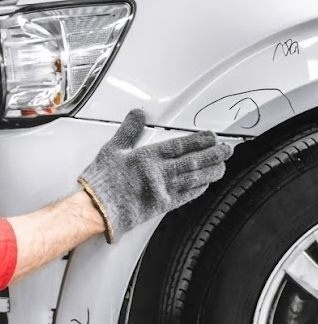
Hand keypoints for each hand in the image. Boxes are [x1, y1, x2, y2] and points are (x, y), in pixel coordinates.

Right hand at [78, 109, 232, 242]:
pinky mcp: (161, 205)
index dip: (199, 141)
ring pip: (194, 179)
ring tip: (222, 166)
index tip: (211, 137)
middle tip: (226, 150)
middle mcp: (159, 173)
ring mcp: (163, 190)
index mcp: (148, 157)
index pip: (180, 146)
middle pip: (193, 162)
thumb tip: (138, 114)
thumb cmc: (102, 181)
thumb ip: (128, 131)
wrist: (97, 209)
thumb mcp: (111, 150)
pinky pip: (186, 196)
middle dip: (213, 155)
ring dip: (211, 172)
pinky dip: (198, 189)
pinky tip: (206, 185)